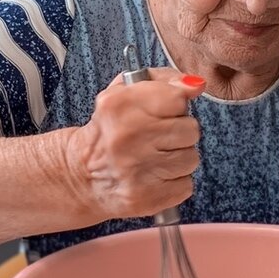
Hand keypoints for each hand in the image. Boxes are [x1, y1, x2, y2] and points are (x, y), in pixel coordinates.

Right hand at [63, 69, 205, 225]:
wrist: (82, 173)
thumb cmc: (110, 128)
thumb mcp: (125, 91)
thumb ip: (164, 80)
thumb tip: (196, 85)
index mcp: (120, 105)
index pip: (179, 99)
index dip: (175, 105)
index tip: (162, 111)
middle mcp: (126, 137)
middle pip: (191, 130)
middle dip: (179, 132)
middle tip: (158, 136)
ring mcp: (136, 171)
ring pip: (191, 158)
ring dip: (178, 158)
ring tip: (155, 157)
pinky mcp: (146, 198)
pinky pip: (186, 185)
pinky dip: (175, 181)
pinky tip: (154, 176)